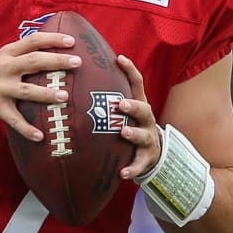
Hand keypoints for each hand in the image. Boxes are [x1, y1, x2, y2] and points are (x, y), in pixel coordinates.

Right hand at [0, 32, 80, 140]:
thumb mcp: (0, 61)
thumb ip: (21, 58)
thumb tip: (53, 56)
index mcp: (7, 54)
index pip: (32, 41)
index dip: (52, 39)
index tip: (72, 41)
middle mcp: (4, 68)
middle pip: (34, 61)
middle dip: (57, 61)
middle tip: (77, 62)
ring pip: (26, 90)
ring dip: (46, 93)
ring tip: (64, 96)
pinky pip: (14, 120)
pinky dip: (27, 129)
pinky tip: (40, 136)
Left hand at [115, 54, 161, 179]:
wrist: (152, 153)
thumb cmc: (130, 125)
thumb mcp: (124, 110)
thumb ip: (107, 96)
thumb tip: (79, 75)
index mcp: (139, 105)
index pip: (137, 84)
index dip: (130, 70)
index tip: (119, 58)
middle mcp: (146, 120)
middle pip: (144, 109)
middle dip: (133, 106)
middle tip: (120, 103)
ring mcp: (148, 139)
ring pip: (143, 135)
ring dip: (133, 133)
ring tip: (123, 132)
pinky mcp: (146, 158)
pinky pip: (140, 164)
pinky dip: (132, 169)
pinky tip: (123, 173)